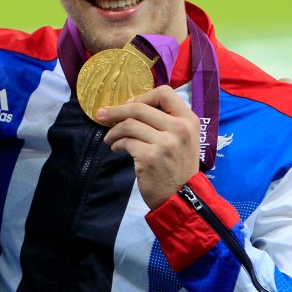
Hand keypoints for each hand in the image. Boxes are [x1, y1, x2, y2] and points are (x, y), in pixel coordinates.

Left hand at [97, 85, 200, 209]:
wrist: (182, 198)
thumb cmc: (179, 167)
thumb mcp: (183, 139)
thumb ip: (166, 121)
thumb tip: (131, 106)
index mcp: (189, 120)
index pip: (164, 92)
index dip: (143, 96)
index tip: (130, 105)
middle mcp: (179, 128)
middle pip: (139, 107)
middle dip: (116, 111)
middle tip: (102, 116)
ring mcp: (165, 143)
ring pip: (129, 124)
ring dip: (114, 130)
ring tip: (110, 138)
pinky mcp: (150, 157)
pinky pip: (126, 142)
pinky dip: (116, 144)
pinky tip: (116, 149)